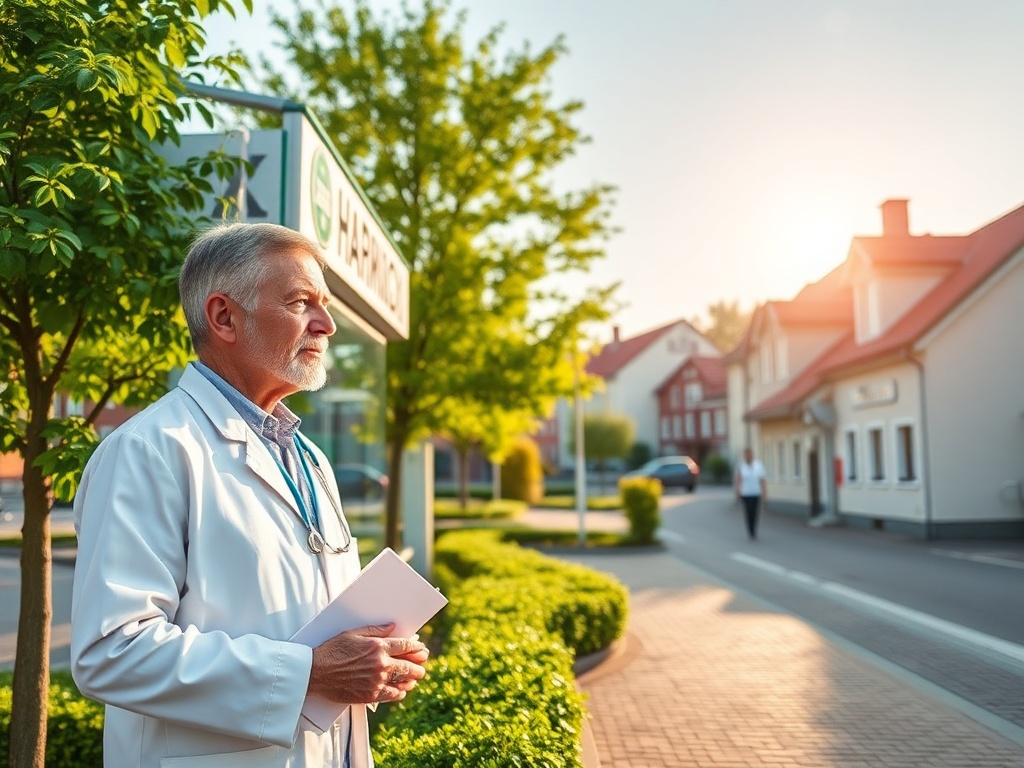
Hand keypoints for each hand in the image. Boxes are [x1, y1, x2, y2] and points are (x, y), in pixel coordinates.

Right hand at [308, 623, 427, 704]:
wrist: (315, 672)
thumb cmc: (332, 650)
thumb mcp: (353, 633)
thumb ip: (376, 630)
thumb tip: (393, 626)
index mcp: (378, 646)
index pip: (406, 646)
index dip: (417, 647)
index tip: (422, 649)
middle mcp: (381, 664)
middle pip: (410, 665)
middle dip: (419, 664)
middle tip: (421, 664)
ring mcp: (377, 681)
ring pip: (405, 681)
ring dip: (412, 679)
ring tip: (414, 677)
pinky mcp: (371, 695)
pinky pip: (393, 695)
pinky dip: (400, 692)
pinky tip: (401, 689)